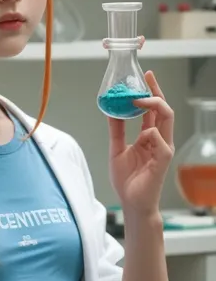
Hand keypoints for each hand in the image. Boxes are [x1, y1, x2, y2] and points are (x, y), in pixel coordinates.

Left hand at [107, 70, 174, 215]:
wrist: (131, 203)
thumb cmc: (127, 180)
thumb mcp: (116, 149)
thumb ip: (116, 130)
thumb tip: (112, 109)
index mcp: (149, 137)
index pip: (153, 110)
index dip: (150, 92)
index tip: (145, 76)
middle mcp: (158, 140)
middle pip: (163, 109)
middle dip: (156, 91)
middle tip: (147, 77)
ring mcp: (162, 149)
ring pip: (167, 119)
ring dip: (155, 105)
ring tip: (140, 98)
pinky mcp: (163, 161)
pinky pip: (162, 141)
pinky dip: (153, 133)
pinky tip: (145, 132)